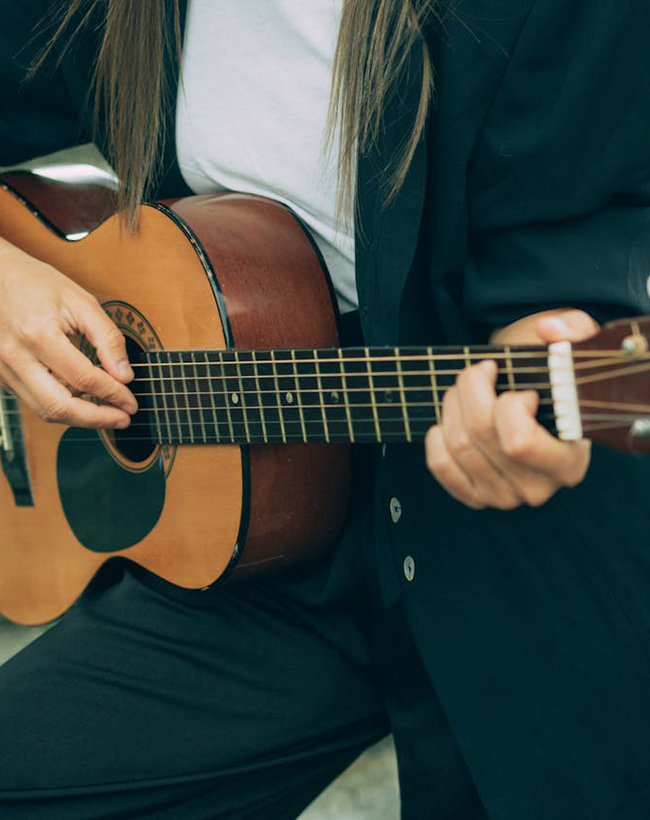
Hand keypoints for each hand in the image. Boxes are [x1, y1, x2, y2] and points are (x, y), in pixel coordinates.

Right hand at [0, 238, 136, 427]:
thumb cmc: (36, 282)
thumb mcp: (81, 301)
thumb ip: (107, 338)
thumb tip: (125, 375)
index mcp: (38, 334)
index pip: (83, 379)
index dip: (113, 394)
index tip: (130, 402)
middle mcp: (16, 356)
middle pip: (60, 407)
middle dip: (97, 419)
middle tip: (122, 419)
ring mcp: (4, 369)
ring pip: (45, 411)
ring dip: (79, 418)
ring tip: (107, 414)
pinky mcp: (2, 375)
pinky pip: (34, 401)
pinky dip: (61, 407)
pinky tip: (82, 401)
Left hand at [424, 309, 598, 509]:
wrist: (530, 400)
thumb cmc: (550, 376)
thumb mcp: (570, 345)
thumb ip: (573, 329)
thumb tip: (550, 329)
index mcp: (569, 461)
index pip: (518, 441)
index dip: (508, 404)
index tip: (518, 387)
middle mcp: (538, 487)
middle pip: (480, 435)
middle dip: (471, 390)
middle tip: (479, 372)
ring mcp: (504, 497)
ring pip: (458, 444)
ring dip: (452, 405)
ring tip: (465, 388)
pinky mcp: (475, 496)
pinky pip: (441, 465)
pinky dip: (437, 436)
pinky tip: (450, 419)